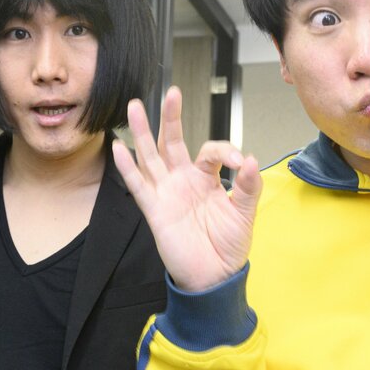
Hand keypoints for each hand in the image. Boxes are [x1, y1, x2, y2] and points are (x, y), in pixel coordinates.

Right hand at [110, 86, 262, 291]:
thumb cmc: (228, 246)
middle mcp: (184, 181)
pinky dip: (127, 167)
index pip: (211, 151)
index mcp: (206, 179)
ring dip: (143, 132)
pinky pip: (138, 185)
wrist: (214, 276)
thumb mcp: (244, 214)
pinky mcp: (155, 210)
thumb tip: (250, 160)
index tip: (239, 164)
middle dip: (171, 118)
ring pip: (151, 157)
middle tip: (171, 93)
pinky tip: (118, 147)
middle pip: (173, 143)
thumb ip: (248, 186)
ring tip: (136, 106)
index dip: (225, 151)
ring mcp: (167, 193)